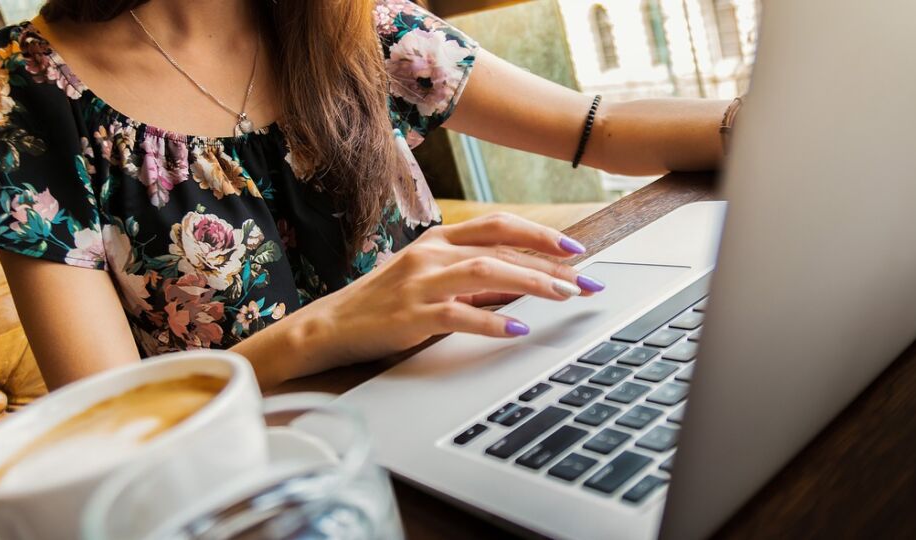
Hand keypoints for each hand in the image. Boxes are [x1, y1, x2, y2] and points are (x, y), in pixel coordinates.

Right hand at [294, 213, 605, 367]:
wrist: (330, 326)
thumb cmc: (384, 304)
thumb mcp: (429, 280)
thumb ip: (472, 278)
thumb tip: (523, 283)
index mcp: (438, 240)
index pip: (498, 226)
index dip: (540, 234)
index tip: (576, 250)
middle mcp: (431, 254)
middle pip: (501, 248)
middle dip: (550, 264)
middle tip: (586, 281)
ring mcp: (420, 283)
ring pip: (486, 272)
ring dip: (531, 283)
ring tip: (564, 296)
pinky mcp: (411, 316)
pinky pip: (459, 314)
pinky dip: (492, 320)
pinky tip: (517, 328)